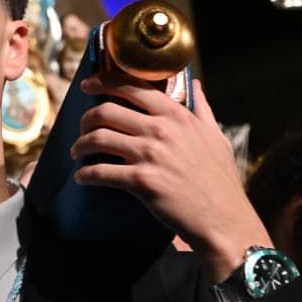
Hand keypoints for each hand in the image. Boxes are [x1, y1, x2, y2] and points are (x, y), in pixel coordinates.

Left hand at [69, 76, 269, 280]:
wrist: (224, 219)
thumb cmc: (221, 181)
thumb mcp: (216, 137)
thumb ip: (202, 109)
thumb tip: (197, 85)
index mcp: (177, 116)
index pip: (133, 87)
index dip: (103, 82)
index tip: (87, 86)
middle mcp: (162, 130)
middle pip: (107, 111)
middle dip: (86, 119)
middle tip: (82, 130)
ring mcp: (151, 155)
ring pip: (99, 138)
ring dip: (81, 145)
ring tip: (77, 153)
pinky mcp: (142, 182)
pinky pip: (101, 172)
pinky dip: (86, 174)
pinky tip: (82, 177)